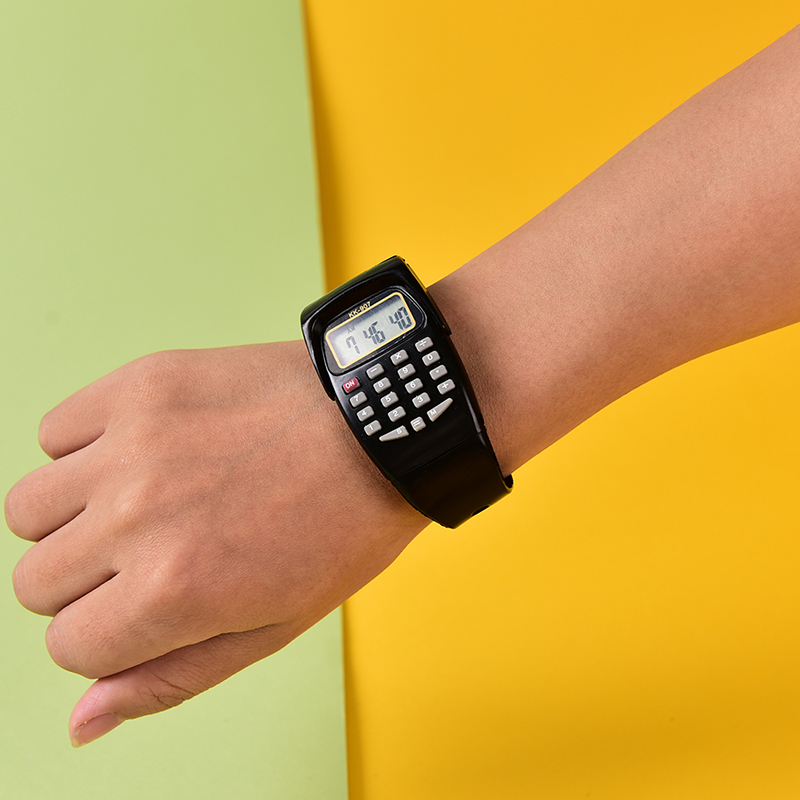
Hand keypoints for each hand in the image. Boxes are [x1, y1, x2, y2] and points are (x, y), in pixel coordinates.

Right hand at [5, 342, 425, 745]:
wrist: (378, 428)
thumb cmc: (339, 530)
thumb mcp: (272, 630)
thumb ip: (170, 679)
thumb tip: (81, 721)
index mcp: (172, 591)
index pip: (68, 646)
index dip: (111, 636)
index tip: (153, 608)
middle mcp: (137, 517)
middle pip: (36, 580)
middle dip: (88, 583)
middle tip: (155, 553)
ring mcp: (134, 443)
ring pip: (28, 507)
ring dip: (73, 518)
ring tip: (143, 503)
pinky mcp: (141, 384)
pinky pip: (54, 431)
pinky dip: (84, 449)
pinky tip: (145, 452)